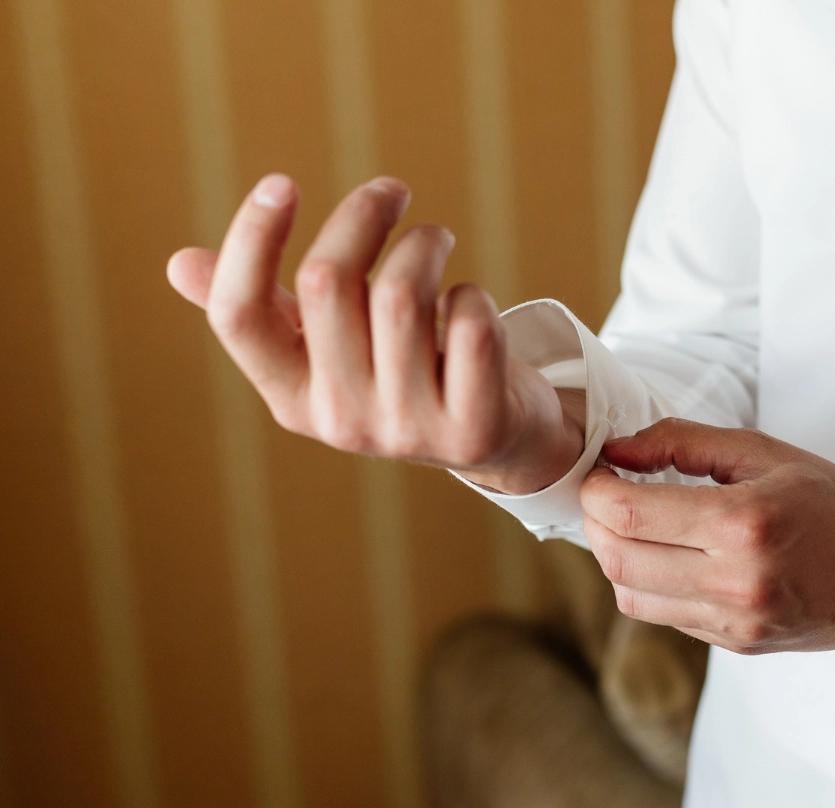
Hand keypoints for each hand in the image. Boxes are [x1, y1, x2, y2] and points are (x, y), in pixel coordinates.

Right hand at [165, 173, 583, 493]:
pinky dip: (475, 297)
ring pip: (401, 295)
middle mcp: (339, 421)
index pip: (239, 316)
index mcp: (290, 396)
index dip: (251, 241)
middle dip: (362, 215)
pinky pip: (470, 326)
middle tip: (392, 192)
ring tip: (438, 241)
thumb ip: (265, 310)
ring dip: (425, 245)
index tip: (281, 183)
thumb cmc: (404, 372)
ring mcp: (406, 431)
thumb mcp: (329, 349)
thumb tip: (179, 264)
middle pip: (325, 282)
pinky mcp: (472, 429)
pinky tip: (472, 306)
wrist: (498, 440)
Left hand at [580, 418, 834, 654]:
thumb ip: (683, 442)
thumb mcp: (764, 453)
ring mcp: (735, 622)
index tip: (600, 471)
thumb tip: (617, 450)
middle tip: (607, 496)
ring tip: (635, 527)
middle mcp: (735, 581)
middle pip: (618, 559)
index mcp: (743, 523)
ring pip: (631, 596)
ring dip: (616, 558)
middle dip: (595, 523)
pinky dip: (651, 585)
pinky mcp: (736, 645)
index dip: (595, 490)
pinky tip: (671, 557)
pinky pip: (665, 617)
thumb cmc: (832, 502)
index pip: (628, 514)